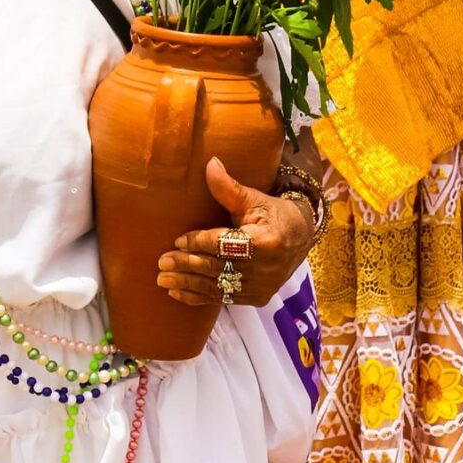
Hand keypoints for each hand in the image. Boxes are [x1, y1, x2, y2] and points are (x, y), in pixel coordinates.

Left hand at [157, 157, 315, 308]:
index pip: (225, 244)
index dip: (199, 242)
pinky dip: (199, 297)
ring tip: (162, 279)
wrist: (300, 238)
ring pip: (217, 287)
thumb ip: (228, 188)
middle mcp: (265, 269)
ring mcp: (262, 287)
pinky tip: (178, 292)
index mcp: (266, 241)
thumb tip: (210, 164)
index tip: (177, 240)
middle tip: (162, 262)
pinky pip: (223, 299)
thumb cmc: (273, 214)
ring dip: (188, 284)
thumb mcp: (253, 199)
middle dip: (187, 265)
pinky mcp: (257, 298)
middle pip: (218, 267)